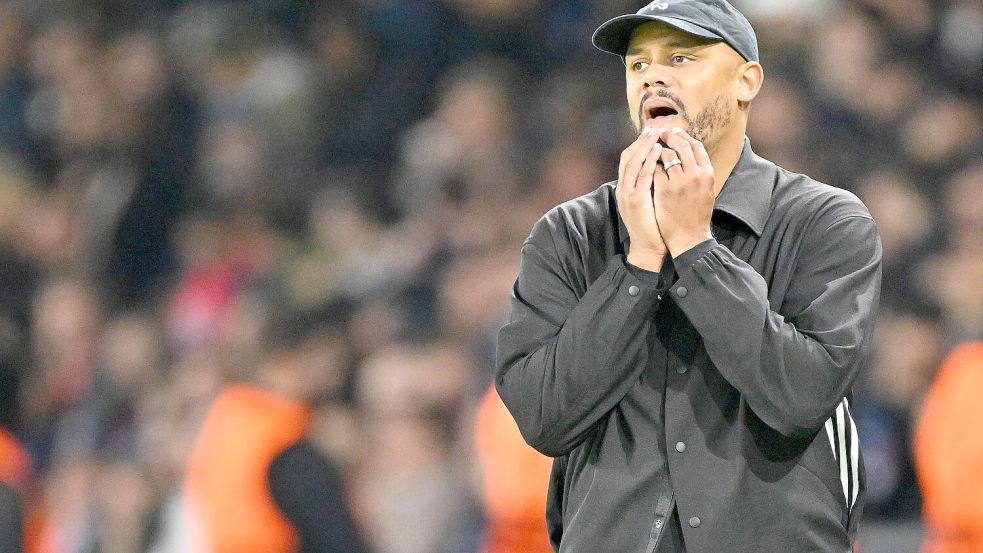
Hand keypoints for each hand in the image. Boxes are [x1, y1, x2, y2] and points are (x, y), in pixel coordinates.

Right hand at [616, 126, 668, 270]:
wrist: (647, 247)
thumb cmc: (651, 225)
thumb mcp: (646, 201)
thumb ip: (646, 185)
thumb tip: (655, 168)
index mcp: (624, 188)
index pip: (627, 159)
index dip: (637, 144)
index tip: (649, 133)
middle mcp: (622, 189)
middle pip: (628, 157)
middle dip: (640, 141)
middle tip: (652, 128)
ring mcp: (627, 194)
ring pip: (634, 163)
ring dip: (645, 146)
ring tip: (656, 134)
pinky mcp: (636, 201)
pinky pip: (643, 175)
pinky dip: (649, 161)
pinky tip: (658, 151)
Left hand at [652, 127, 714, 255]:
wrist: (689, 237)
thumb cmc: (697, 215)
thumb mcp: (706, 191)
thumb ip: (700, 173)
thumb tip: (691, 155)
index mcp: (708, 174)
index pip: (697, 146)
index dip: (684, 136)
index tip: (675, 132)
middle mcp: (696, 175)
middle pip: (682, 146)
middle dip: (670, 137)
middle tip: (660, 132)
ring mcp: (680, 182)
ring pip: (667, 155)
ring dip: (659, 148)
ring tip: (653, 146)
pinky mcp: (664, 190)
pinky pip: (656, 169)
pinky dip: (652, 164)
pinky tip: (648, 163)